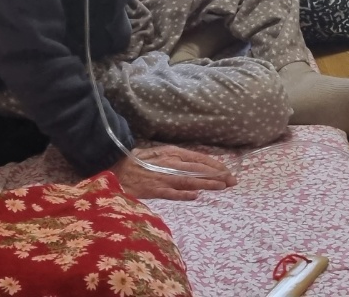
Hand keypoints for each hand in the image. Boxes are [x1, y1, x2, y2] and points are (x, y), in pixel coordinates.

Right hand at [110, 145, 236, 200]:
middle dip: (217, 175)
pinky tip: (195, 196)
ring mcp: (162, 177)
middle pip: (198, 169)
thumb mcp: (159, 154)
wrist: (115, 167)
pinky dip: (183, 193)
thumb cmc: (137, 161)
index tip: (227, 171)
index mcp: (172, 152)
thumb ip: (174, 159)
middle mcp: (170, 163)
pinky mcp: (153, 189)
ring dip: (207, 183)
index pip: (199, 158)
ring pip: (189, 180)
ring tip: (222, 187)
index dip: (214, 165)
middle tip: (233, 181)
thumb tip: (191, 163)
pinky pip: (170, 192)